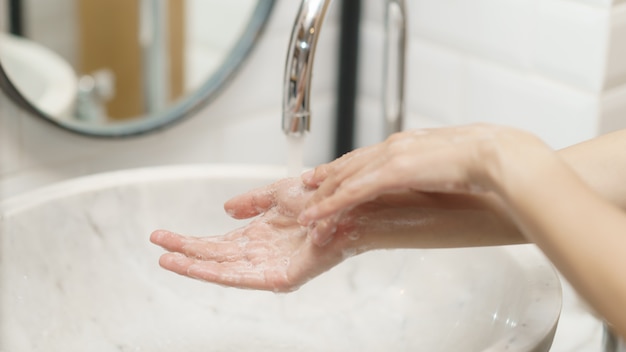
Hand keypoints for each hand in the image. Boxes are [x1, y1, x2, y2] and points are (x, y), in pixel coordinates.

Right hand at [150, 178, 361, 291]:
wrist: (347, 206)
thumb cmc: (320, 201)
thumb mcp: (277, 195)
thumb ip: (251, 201)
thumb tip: (227, 209)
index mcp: (258, 236)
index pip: (216, 243)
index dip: (189, 241)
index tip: (163, 236)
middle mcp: (261, 254)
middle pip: (214, 258)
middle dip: (185, 253)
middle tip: (158, 248)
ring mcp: (269, 267)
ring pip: (223, 270)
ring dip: (194, 266)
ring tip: (168, 260)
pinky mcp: (282, 278)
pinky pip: (244, 279)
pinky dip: (217, 274)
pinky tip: (195, 268)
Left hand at [298, 124, 546, 244]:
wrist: (501, 155)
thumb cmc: (490, 159)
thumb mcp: (454, 162)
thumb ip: (435, 167)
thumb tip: (436, 174)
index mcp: (410, 142)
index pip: (367, 154)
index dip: (345, 166)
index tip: (328, 172)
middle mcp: (395, 146)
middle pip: (349, 164)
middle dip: (325, 178)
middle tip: (306, 186)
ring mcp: (392, 158)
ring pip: (345, 178)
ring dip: (322, 195)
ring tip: (306, 210)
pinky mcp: (393, 173)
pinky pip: (352, 192)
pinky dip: (330, 204)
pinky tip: (316, 215)